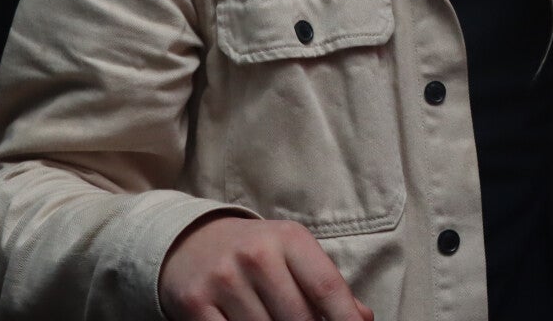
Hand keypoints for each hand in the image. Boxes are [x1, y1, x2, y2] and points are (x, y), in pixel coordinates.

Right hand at [158, 215, 372, 320]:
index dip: (344, 318)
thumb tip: (362, 318)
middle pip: (298, 319)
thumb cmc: (256, 254)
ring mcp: (223, 279)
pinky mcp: (194, 302)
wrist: (191, 241)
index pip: (326, 287)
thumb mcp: (293, 255)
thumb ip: (325, 286)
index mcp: (289, 239)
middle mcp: (256, 255)